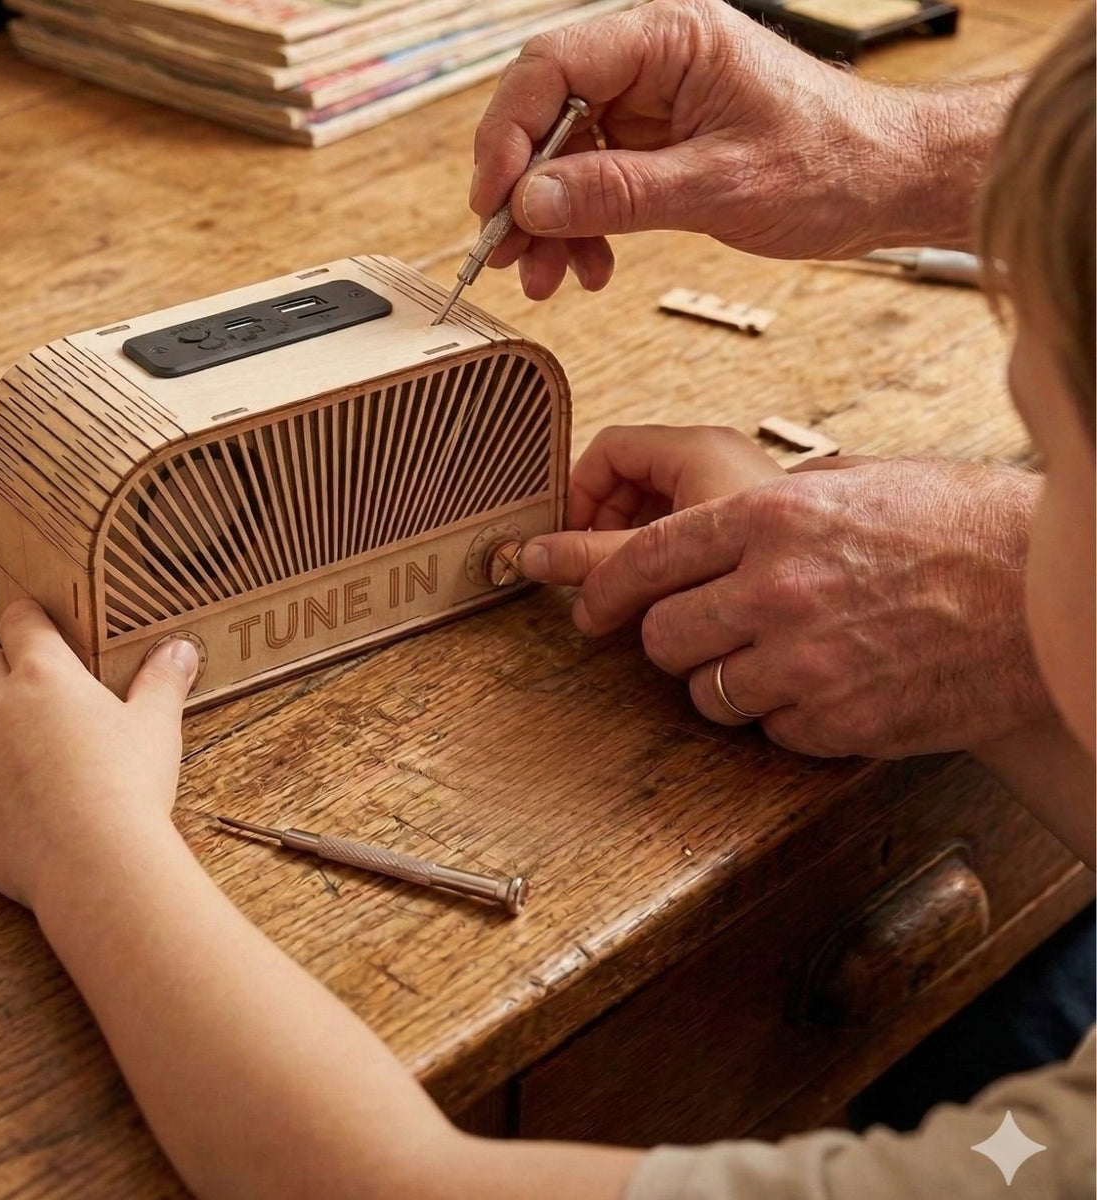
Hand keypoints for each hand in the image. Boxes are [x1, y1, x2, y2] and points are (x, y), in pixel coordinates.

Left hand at [0, 600, 198, 909]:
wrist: (94, 859)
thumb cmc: (130, 787)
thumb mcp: (157, 725)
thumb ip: (162, 681)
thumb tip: (180, 649)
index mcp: (46, 676)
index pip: (24, 624)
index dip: (29, 618)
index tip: (35, 620)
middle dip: (8, 670)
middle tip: (35, 688)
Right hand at [471, 0, 941, 298]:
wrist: (888, 184)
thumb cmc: (832, 163)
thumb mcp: (721, 185)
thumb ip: (620, 193)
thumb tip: (533, 201)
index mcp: (671, 38)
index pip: (553, 66)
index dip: (509, 134)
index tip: (493, 201)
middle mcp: (654, 64)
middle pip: (548, 113)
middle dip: (523, 188)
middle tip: (508, 251)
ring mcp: (654, 107)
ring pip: (566, 158)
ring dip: (549, 222)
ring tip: (547, 279)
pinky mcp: (660, 147)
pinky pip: (597, 185)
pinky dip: (584, 230)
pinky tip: (590, 268)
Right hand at [521, 423, 783, 576]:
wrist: (855, 584)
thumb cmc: (764, 558)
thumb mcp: (659, 555)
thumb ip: (594, 557)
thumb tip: (531, 559)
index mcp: (693, 450)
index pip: (609, 450)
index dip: (578, 490)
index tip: (565, 537)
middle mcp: (713, 463)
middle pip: (628, 481)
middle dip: (601, 527)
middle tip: (590, 571)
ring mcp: (729, 494)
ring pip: (654, 512)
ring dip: (630, 549)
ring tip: (627, 591)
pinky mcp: (743, 527)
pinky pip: (684, 532)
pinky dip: (663, 562)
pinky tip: (664, 596)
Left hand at [522, 454, 1051, 757]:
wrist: (1050, 601)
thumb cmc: (964, 530)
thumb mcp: (858, 482)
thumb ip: (772, 507)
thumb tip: (714, 525)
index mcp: (772, 515)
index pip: (645, 559)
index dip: (606, 587)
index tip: (593, 601)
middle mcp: (776, 589)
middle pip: (662, 637)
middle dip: (670, 638)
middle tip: (698, 631)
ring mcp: (804, 663)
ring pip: (704, 693)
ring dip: (724, 680)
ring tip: (773, 657)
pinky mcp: (835, 721)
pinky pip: (767, 729)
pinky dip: (782, 714)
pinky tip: (824, 682)